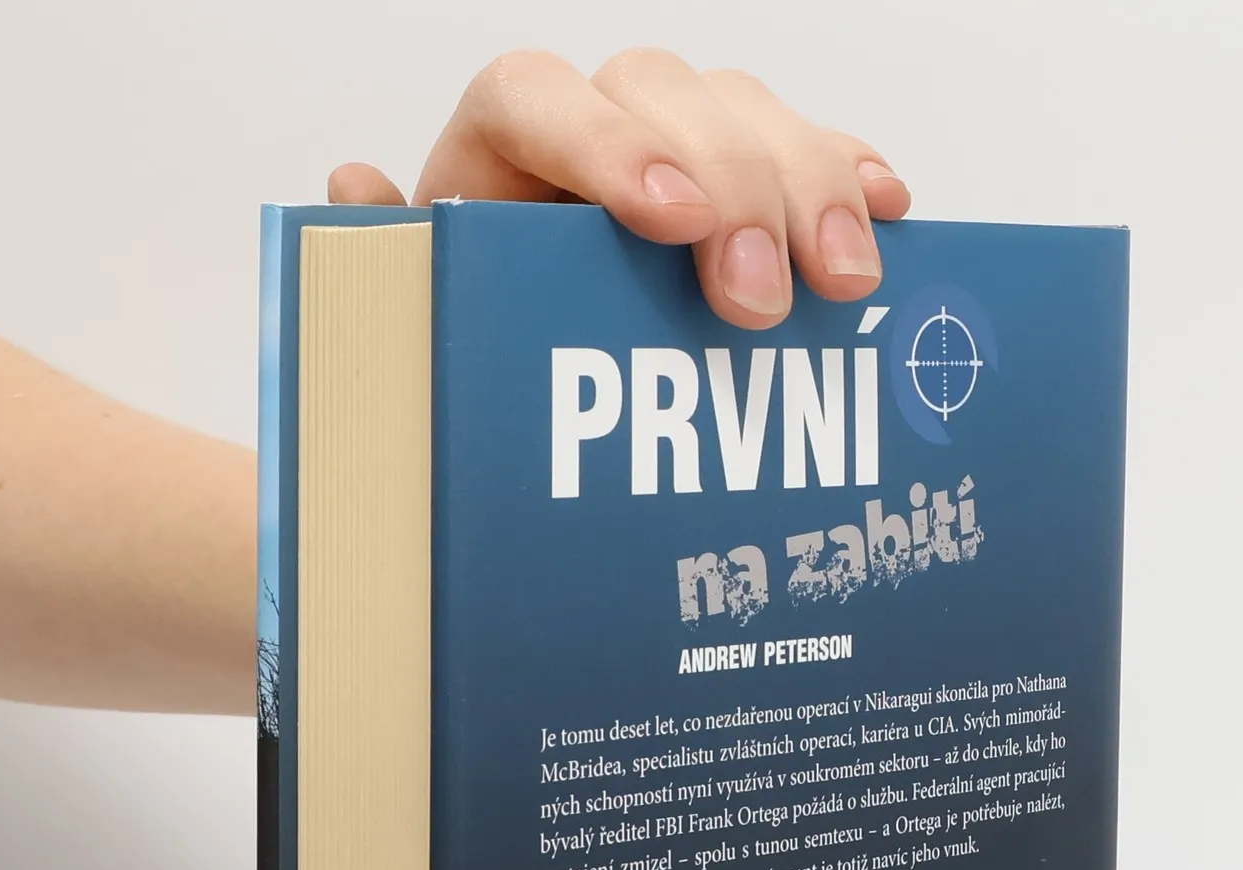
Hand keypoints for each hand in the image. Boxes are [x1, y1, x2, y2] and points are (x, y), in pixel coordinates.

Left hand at [327, 49, 909, 329]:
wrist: (523, 401)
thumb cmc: (473, 358)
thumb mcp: (418, 329)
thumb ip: (384, 268)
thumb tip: (354, 192)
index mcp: (495, 153)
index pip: (538, 95)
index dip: (609, 145)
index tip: (673, 223)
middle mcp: (591, 131)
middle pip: (667, 94)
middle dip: (734, 186)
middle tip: (761, 300)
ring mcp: (679, 152)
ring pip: (749, 114)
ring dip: (810, 189)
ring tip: (847, 284)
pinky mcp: (749, 191)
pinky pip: (811, 152)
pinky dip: (851, 180)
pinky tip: (889, 215)